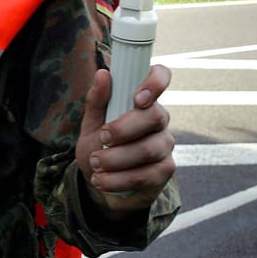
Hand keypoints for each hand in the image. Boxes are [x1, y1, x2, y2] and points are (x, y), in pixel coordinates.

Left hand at [74, 64, 175, 214]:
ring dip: (115, 158)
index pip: (161, 77)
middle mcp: (159, 121)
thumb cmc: (99, 147)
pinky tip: (101, 180)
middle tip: (102, 137)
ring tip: (95, 163)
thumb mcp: (91, 124)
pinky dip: (117, 179)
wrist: (102, 182)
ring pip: (148, 149)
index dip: (155, 82)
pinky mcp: (164, 171)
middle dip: (123, 129)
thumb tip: (103, 74)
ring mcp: (164, 146)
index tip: (137, 98)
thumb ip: (97, 101)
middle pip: (154, 116)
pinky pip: (144, 175)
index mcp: (143, 101)